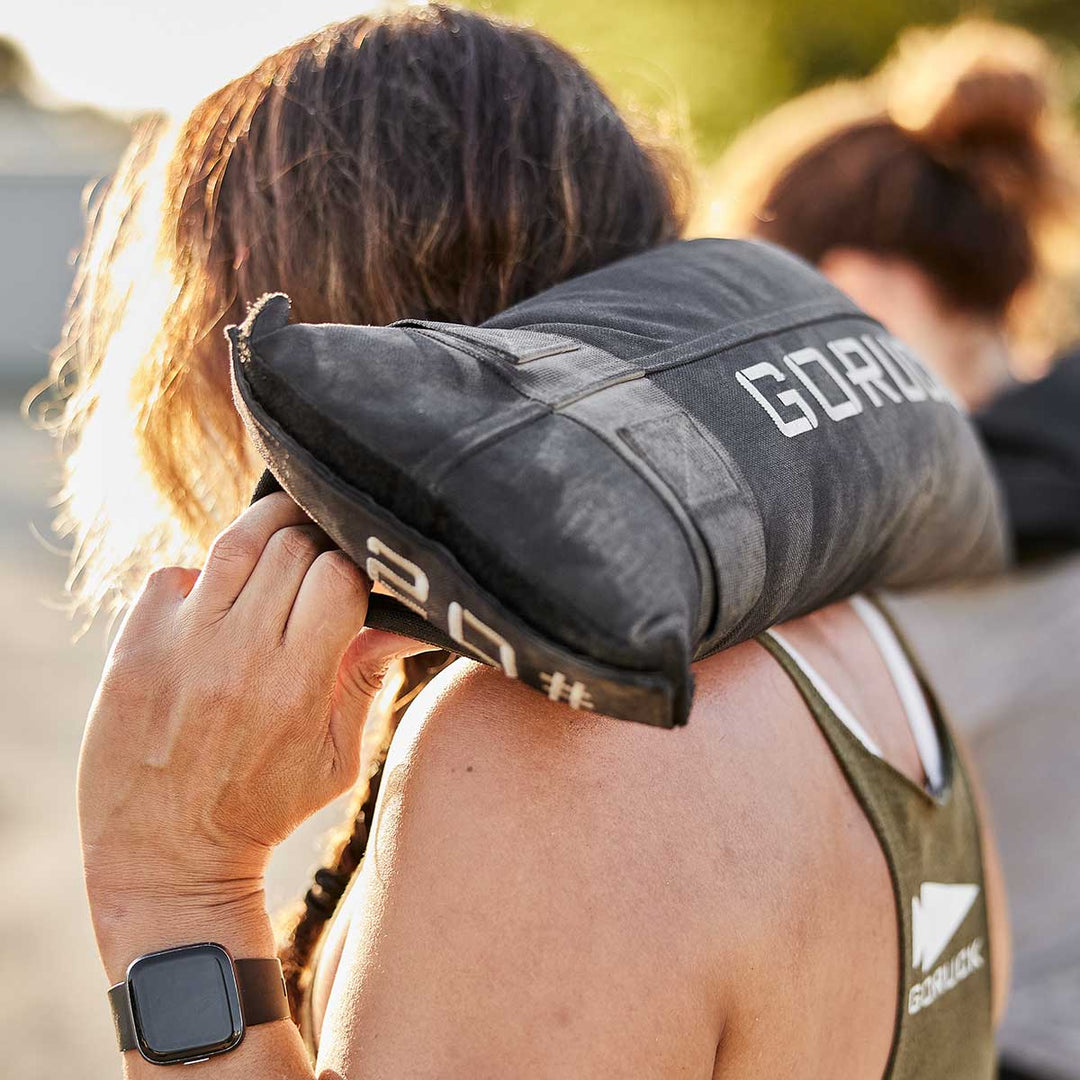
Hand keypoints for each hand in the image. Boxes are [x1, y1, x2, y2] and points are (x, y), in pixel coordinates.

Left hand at [78, 493, 425, 972]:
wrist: (164, 857)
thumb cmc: (264, 808)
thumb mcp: (337, 759)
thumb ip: (368, 680)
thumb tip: (411, 622)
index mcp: (297, 687)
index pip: (340, 577)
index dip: (354, 568)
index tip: (353, 582)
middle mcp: (238, 658)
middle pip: (293, 548)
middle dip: (316, 545)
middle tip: (317, 562)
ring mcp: (179, 648)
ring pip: (236, 542)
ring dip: (267, 529)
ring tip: (282, 538)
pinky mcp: (132, 647)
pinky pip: (177, 573)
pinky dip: (203, 575)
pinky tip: (217, 602)